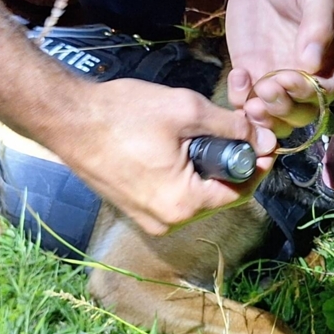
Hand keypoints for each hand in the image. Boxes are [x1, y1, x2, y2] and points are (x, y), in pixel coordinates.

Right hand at [55, 78, 276, 235]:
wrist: (69, 120)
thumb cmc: (123, 114)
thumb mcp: (186, 111)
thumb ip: (230, 127)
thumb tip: (261, 137)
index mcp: (183, 206)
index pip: (240, 191)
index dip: (257, 164)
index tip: (264, 139)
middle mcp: (167, 222)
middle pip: (218, 195)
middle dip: (232, 163)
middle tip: (237, 130)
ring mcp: (148, 219)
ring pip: (196, 195)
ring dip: (207, 167)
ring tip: (205, 133)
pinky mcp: (135, 209)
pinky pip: (173, 194)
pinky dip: (184, 172)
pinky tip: (180, 145)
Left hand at [224, 0, 333, 136]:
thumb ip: (319, 22)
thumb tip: (313, 61)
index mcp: (333, 58)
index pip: (327, 92)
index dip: (309, 93)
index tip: (288, 79)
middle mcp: (308, 77)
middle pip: (301, 113)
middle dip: (283, 110)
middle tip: (265, 91)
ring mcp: (278, 79)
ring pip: (275, 117)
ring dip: (263, 118)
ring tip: (249, 102)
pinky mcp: (252, 77)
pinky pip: (247, 103)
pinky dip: (240, 102)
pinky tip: (237, 76)